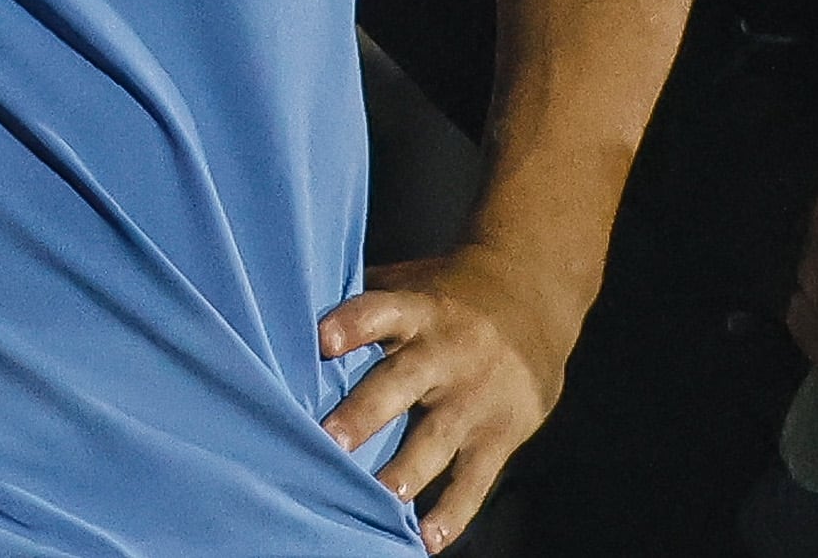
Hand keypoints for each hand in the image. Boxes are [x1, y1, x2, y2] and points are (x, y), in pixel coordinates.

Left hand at [318, 242, 577, 553]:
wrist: (534, 298)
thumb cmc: (447, 297)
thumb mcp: (410, 285)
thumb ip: (362, 302)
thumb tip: (283, 308)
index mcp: (416, 310)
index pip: (380, 311)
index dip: (352, 324)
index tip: (322, 341)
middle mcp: (444, 353)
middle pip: (400, 382)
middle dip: (365, 413)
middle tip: (329, 440)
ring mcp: (473, 398)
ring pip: (436, 438)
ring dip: (406, 470)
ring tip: (380, 499)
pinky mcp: (501, 434)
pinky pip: (474, 479)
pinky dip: (452, 512)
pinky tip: (426, 540)